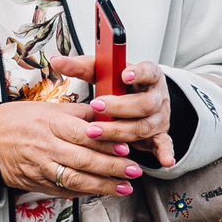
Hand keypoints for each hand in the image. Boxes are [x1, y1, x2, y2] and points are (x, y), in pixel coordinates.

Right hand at [0, 97, 146, 199]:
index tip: (126, 148)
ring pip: (76, 180)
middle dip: (112, 167)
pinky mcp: (37, 183)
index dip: (106, 143)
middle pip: (83, 160)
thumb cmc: (18, 121)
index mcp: (50, 123)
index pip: (83, 135)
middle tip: (134, 170)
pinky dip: (85, 193)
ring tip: (124, 187)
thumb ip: (79, 114)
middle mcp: (45, 147)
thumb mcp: (48, 108)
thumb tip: (108, 117)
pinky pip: (64, 191)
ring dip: (103, 186)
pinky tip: (102, 192)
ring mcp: (41, 168)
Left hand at [47, 54, 178, 170]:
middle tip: (96, 107)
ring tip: (96, 132)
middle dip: (119, 107)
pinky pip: (164, 144)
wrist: (141, 99)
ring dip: (120, 131)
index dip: (138, 73)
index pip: (148, 71)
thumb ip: (82, 67)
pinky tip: (164, 160)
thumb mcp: (104, 73)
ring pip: (144, 126)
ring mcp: (159, 117)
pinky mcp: (160, 134)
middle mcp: (157, 96)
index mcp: (148, 75)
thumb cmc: (120, 85)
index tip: (124, 75)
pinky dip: (165, 152)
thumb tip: (57, 61)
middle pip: (144, 103)